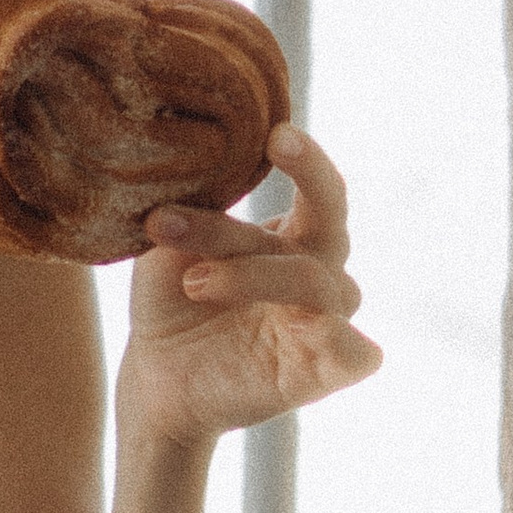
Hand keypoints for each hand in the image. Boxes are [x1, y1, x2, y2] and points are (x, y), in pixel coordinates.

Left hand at [120, 125, 381, 450]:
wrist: (156, 381)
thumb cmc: (171, 304)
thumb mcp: (170, 247)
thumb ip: (189, 203)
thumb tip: (191, 153)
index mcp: (293, 236)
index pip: (316, 186)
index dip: (305, 157)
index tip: (272, 131)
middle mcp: (319, 271)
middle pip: (330, 217)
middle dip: (307, 174)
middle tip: (275, 143)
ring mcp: (326, 321)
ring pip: (312, 279)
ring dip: (249, 272)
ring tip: (193, 280)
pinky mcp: (325, 372)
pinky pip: (356, 352)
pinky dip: (335, 334)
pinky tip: (300, 322)